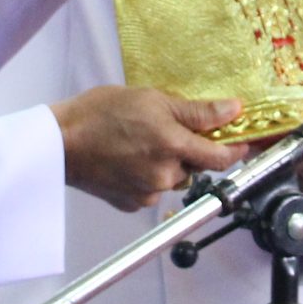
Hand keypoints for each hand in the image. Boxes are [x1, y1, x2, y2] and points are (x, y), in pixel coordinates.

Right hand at [51, 87, 248, 211]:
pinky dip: (148, 176)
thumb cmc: (100, 113)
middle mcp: (164, 175)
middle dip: (191, 151)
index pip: (222, 157)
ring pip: (174, 179)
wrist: (60, 141)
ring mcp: (147, 193)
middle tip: (169, 129)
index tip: (242, 141)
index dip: (236, 149)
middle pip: (197, 167)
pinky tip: (130, 159)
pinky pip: (152, 190)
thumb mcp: (153, 99)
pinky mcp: (131, 204)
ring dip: (169, 164)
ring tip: (142, 141)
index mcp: (173, 146)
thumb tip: (234, 111)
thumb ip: (197, 111)